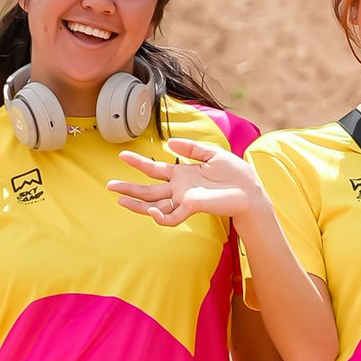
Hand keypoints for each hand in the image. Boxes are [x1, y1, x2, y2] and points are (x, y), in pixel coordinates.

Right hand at [108, 133, 266, 224]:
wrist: (251, 191)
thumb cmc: (236, 174)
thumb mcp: (212, 154)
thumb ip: (191, 148)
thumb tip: (168, 143)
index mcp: (183, 174)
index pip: (155, 169)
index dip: (139, 162)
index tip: (122, 155)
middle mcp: (180, 188)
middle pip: (149, 189)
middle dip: (129, 187)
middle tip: (109, 185)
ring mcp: (185, 199)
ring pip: (155, 205)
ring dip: (138, 204)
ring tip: (120, 200)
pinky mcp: (193, 207)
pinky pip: (172, 217)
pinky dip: (161, 216)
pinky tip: (151, 212)